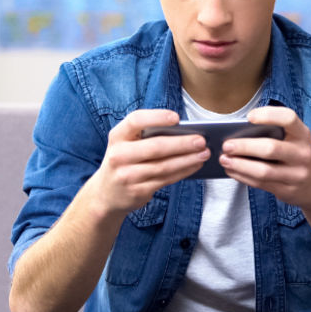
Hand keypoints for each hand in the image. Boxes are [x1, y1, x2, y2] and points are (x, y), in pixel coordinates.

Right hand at [86, 109, 208, 219]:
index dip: (156, 117)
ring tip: (204, 153)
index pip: (135, 120)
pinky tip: (194, 165)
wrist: (106, 194)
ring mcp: (127, 175)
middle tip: (201, 140)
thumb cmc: (124, 161)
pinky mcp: (137, 191)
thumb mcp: (125, 144)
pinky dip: (183, 172)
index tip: (177, 118)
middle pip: (155, 147)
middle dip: (182, 143)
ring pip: (164, 166)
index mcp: (117, 136)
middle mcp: (119, 155)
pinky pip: (166, 180)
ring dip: (188, 160)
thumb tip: (184, 131)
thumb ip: (146, 136)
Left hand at [220, 106, 310, 210]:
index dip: (268, 115)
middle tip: (226, 145)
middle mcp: (302, 154)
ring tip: (224, 159)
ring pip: (263, 171)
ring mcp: (297, 175)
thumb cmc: (299, 155)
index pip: (288, 118)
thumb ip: (276, 134)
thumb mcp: (296, 140)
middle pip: (270, 148)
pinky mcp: (288, 191)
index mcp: (303, 135)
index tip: (249, 116)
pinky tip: (232, 170)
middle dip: (244, 146)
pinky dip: (243, 176)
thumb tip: (238, 133)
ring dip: (239, 165)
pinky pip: (261, 184)